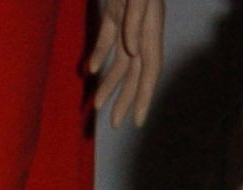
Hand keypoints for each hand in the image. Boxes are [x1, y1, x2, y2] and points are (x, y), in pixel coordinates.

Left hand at [87, 0, 164, 126]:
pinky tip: (92, 70)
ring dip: (110, 83)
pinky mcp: (114, 12)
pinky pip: (107, 40)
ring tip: (97, 104)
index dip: (145, 97)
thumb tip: (131, 50)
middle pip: (135, 73)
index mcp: (151, 31)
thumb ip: (136, 20)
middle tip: (115, 124)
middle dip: (125, 99)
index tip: (138, 121)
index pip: (150, 71)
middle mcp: (142, 33)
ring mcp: (127, 24)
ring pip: (120, 61)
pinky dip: (100, 55)